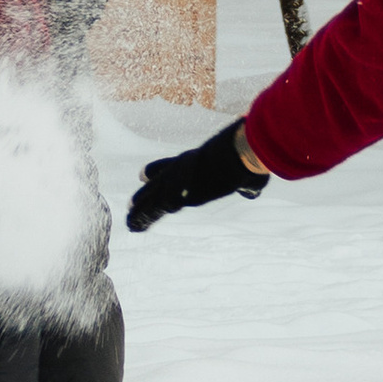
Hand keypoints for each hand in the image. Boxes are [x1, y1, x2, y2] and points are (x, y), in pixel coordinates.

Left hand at [125, 121, 269, 233]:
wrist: (235, 154)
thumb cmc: (246, 160)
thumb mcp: (247, 172)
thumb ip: (248, 183)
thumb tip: (252, 191)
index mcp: (195, 159)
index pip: (170, 165)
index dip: (156, 172)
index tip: (143, 176)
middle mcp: (181, 169)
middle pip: (157, 184)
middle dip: (145, 196)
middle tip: (131, 206)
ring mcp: (176, 180)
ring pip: (152, 198)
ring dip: (140, 212)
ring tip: (129, 223)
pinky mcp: (175, 194)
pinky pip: (154, 209)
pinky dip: (144, 218)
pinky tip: (135, 227)